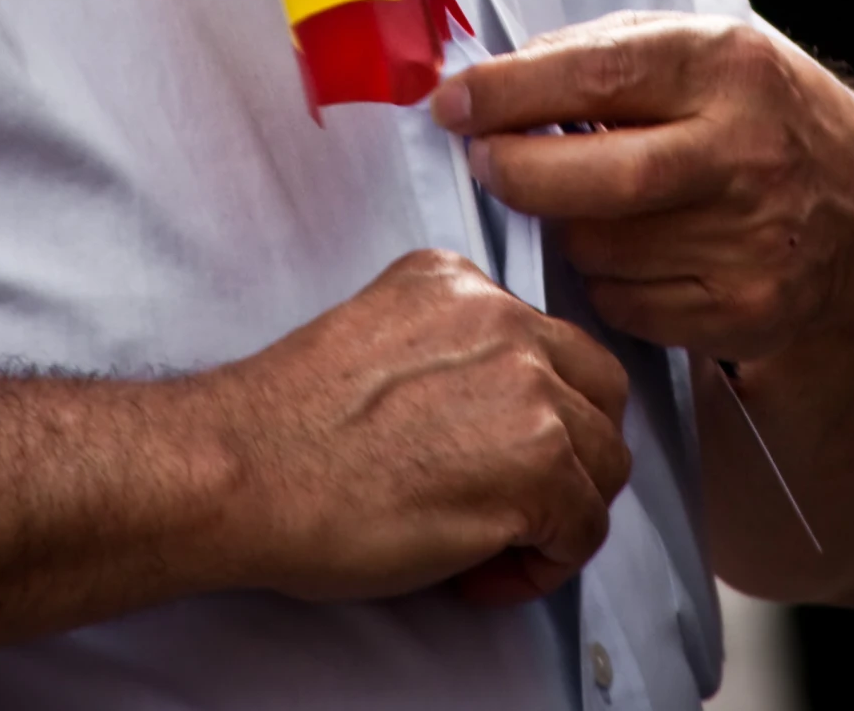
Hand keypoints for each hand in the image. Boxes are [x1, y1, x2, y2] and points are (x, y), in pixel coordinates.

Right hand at [206, 249, 630, 602]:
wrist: (249, 468)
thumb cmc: (290, 426)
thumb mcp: (380, 336)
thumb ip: (450, 350)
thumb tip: (492, 416)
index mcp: (459, 281)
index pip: (550, 344)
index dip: (537, 412)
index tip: (493, 456)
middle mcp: (504, 318)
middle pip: (600, 391)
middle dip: (574, 453)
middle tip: (520, 503)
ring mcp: (528, 386)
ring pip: (604, 460)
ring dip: (560, 513)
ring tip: (493, 547)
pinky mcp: (537, 462)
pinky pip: (585, 526)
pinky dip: (547, 565)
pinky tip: (482, 572)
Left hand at [431, 13, 853, 364]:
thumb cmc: (763, 119)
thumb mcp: (706, 52)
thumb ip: (608, 52)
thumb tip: (498, 75)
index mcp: (730, 65)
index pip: (594, 75)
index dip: (507, 92)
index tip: (452, 101)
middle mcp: (748, 151)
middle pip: (593, 176)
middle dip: (515, 170)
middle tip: (484, 160)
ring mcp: (752, 239)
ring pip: (599, 246)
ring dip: (567, 228)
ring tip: (593, 202)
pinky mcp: (746, 309)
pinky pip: (624, 304)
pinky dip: (607, 281)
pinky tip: (636, 251)